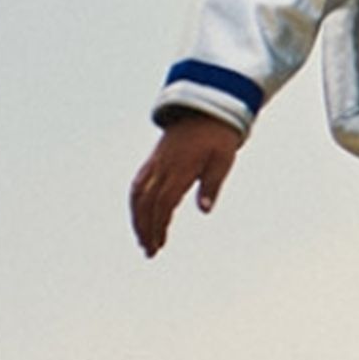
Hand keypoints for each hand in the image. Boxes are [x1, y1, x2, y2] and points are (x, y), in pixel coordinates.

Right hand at [130, 113, 241, 256]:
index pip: (164, 202)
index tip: (159, 244)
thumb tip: (205, 209)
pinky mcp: (154, 159)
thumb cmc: (218, 137)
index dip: (159, 225)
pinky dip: (135, 202)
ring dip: (137, 217)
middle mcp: (163, 166)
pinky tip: (139, 214)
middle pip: (145, 202)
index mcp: (180, 168)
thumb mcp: (223, 160)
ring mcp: (155, 162)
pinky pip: (138, 183)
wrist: (207, 109)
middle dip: (144, 228)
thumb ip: (212, 185)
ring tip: (142, 239)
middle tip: (149, 251)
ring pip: (137, 193)